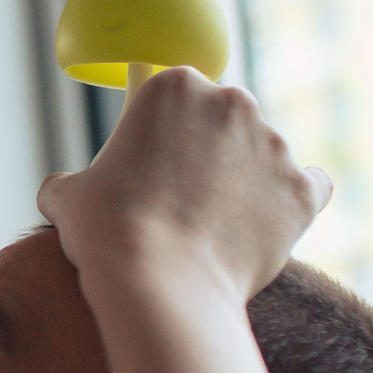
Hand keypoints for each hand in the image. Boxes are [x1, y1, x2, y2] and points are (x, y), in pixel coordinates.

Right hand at [36, 67, 330, 303]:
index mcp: (174, 86)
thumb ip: (72, 179)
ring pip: (262, 153)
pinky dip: (290, 201)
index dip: (160, 128)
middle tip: (177, 197)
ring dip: (243, 178)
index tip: (152, 157)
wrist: (160, 287)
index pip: (173, 94)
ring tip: (212, 226)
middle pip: (222, 117)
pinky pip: (308, 187)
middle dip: (206, 149)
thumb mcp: (67, 196)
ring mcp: (275, 144)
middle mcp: (233, 101)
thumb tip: (64, 192)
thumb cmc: (107, 235)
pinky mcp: (303, 190)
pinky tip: (265, 223)